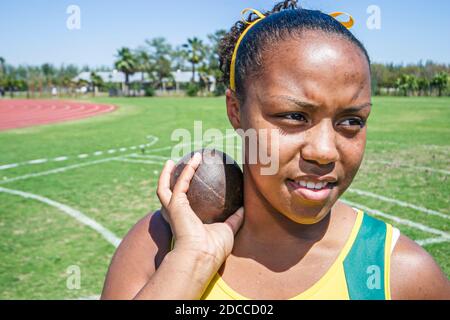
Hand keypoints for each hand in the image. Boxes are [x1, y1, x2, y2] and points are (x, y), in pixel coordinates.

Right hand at [156, 152, 243, 268]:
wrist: (202, 255)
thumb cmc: (214, 248)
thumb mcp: (228, 230)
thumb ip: (234, 219)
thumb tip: (243, 208)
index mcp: (183, 223)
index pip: (180, 207)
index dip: (181, 196)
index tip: (189, 185)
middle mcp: (174, 216)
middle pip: (165, 196)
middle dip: (166, 182)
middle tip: (173, 169)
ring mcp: (172, 210)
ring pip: (163, 188)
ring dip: (167, 173)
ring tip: (172, 161)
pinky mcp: (175, 205)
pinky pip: (181, 182)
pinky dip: (187, 170)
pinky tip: (195, 160)